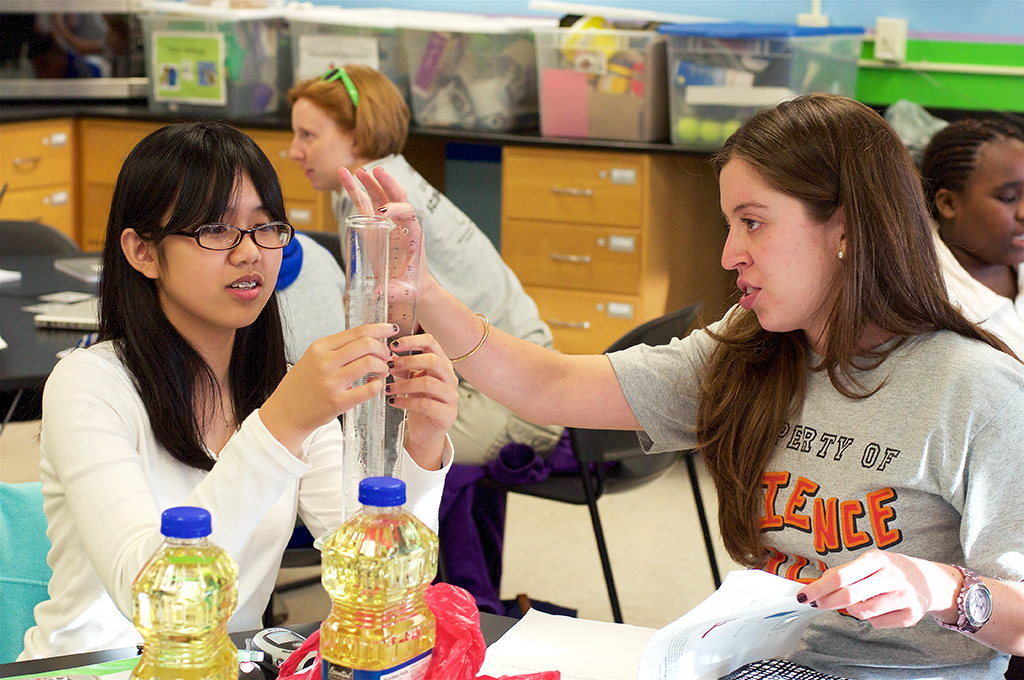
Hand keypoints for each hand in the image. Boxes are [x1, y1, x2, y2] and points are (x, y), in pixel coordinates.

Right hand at [260, 323, 395, 453]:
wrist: (285, 413)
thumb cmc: (301, 386)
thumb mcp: (313, 359)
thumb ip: (337, 349)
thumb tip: (367, 340)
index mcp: (320, 347)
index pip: (357, 332)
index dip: (379, 330)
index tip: (390, 330)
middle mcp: (325, 362)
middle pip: (366, 344)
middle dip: (383, 349)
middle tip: (386, 356)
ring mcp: (331, 382)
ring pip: (369, 363)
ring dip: (383, 366)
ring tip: (382, 372)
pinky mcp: (337, 402)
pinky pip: (368, 390)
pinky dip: (378, 385)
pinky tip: (375, 385)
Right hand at [338, 166, 438, 312]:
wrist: (413, 285)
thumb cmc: (412, 286)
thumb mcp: (406, 290)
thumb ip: (394, 291)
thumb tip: (379, 293)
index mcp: (413, 235)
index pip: (409, 214)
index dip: (398, 210)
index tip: (383, 213)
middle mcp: (401, 224)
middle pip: (398, 196)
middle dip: (387, 183)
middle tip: (376, 171)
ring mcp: (387, 222)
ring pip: (380, 196)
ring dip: (369, 182)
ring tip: (355, 171)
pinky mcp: (375, 224)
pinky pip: (365, 203)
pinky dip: (356, 190)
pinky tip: (345, 176)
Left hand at [387, 333, 457, 470]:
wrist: (425, 431)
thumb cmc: (419, 402)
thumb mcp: (409, 380)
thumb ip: (402, 367)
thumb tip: (389, 354)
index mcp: (442, 364)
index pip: (431, 343)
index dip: (412, 340)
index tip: (393, 345)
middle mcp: (450, 378)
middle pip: (433, 361)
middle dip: (408, 361)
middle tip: (389, 367)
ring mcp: (451, 396)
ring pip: (428, 383)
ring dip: (404, 384)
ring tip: (388, 388)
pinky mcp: (447, 414)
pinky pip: (425, 405)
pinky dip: (406, 402)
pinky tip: (393, 402)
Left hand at [796, 549, 958, 628]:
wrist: (928, 580)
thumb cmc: (889, 569)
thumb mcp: (869, 562)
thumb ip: (844, 572)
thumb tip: (816, 585)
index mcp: (877, 559)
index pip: (840, 576)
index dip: (818, 588)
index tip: (803, 595)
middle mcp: (892, 576)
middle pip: (848, 596)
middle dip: (827, 602)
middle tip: (817, 603)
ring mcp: (903, 597)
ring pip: (861, 612)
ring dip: (850, 610)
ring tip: (855, 601)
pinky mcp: (910, 615)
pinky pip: (877, 623)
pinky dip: (869, 618)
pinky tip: (876, 607)